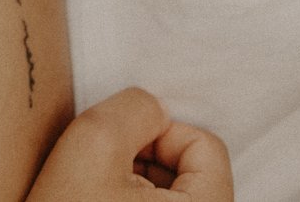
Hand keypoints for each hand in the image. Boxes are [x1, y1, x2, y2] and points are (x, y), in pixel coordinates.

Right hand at [29, 88, 232, 200]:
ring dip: (133, 185)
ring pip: (171, 198)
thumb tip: (154, 109)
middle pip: (192, 173)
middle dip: (145, 160)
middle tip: (101, 174)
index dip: (157, 133)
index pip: (205, 146)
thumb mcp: (94, 140)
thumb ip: (136, 107)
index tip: (117, 149)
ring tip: (95, 197)